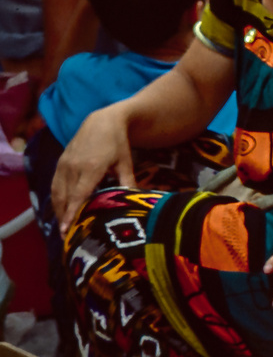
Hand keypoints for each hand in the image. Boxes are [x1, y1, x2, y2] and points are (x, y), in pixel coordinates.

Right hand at [52, 104, 133, 224]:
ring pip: (57, 191)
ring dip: (57, 209)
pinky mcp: (61, 162)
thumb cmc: (118, 143)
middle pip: (65, 197)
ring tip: (61, 227)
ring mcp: (65, 163)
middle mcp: (73, 166)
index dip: (72, 213)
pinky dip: (56, 198)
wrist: (102, 121)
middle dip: (63, 217)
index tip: (67, 229)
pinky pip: (55, 184)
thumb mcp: (126, 163)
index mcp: (91, 167)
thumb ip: (128, 182)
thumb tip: (133, 201)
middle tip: (66, 236)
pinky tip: (60, 210)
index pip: (78, 195)